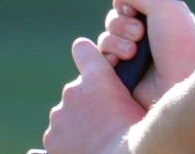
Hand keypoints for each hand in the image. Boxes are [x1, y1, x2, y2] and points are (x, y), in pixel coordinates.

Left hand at [42, 38, 144, 153]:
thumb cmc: (138, 130)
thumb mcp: (142, 96)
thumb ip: (132, 78)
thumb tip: (136, 70)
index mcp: (97, 76)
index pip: (83, 50)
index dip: (87, 56)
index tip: (91, 68)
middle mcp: (72, 91)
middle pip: (76, 93)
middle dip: (86, 104)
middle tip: (104, 120)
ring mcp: (59, 117)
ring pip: (65, 116)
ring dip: (76, 124)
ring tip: (96, 138)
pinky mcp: (52, 140)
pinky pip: (58, 139)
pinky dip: (68, 143)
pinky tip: (85, 149)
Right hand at [97, 0, 194, 109]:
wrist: (181, 83)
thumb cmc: (180, 43)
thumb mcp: (162, 7)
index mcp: (158, 19)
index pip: (126, 3)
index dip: (125, 4)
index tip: (135, 10)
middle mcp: (144, 37)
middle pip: (112, 19)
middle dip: (121, 24)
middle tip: (140, 34)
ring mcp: (132, 59)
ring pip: (104, 38)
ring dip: (116, 41)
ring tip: (133, 52)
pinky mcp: (120, 78)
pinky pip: (100, 60)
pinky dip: (108, 57)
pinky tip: (121, 63)